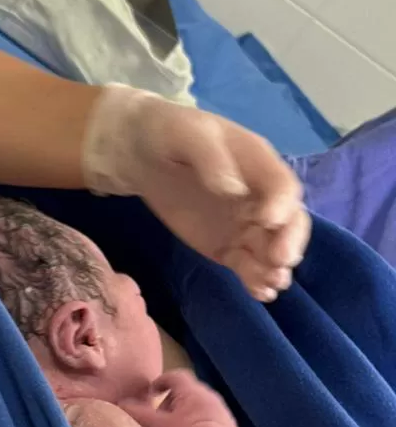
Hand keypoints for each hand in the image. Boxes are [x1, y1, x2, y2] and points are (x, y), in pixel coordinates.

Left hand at [82, 85, 310, 301]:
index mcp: (257, 163)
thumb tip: (233, 189)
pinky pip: (247, 265)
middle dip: (289, 241)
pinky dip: (256, 279)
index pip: (282, 186)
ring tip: (270, 284)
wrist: (138, 153)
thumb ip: (211, 158)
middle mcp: (260, 196)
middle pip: (288, 221)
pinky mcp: (225, 246)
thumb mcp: (187, 134)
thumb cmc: (167, 134)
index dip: (281, 204)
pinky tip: (259, 293)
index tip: (267, 220)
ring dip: (275, 267)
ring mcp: (244, 224)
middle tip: (280, 260)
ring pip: (271, 248)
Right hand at [119, 370, 238, 426]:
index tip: (152, 390)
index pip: (176, 376)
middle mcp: (210, 397)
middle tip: (162, 413)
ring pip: (202, 406)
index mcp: (192, 391)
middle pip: (189, 391)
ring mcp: (223, 413)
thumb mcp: (157, 425)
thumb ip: (138, 413)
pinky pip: (213, 419)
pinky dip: (201, 424)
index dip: (162, 381)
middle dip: (174, 399)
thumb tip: (120, 404)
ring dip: (189, 413)